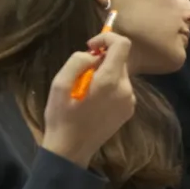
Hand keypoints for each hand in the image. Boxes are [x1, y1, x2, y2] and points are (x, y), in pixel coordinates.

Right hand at [42, 32, 136, 167]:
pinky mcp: (129, 110)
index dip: (107, 38)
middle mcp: (126, 89)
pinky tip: (94, 100)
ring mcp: (130, 101)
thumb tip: (94, 54)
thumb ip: (78, 62)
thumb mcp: (59, 84)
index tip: (91, 46)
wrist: (71, 150)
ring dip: (105, 73)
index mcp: (110, 81)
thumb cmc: (62, 117)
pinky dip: (110, 86)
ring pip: (121, 74)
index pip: (123, 45)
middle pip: (121, 60)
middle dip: (103, 59)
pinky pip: (122, 88)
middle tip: (82, 72)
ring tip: (85, 89)